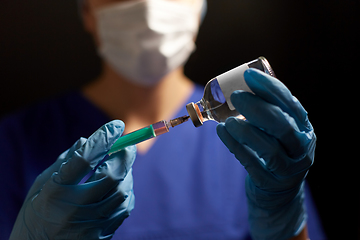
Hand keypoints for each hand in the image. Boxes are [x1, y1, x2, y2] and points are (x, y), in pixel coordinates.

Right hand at [10, 120, 135, 239]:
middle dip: (124, 156)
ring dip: (127, 173)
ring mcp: (89, 225)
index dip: (103, 139)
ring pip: (122, 192)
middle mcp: (73, 209)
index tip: (117, 125)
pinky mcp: (100, 236)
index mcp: (55, 191)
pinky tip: (120, 186)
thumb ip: (66, 161)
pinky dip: (126, 191)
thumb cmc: (37, 211)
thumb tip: (88, 139)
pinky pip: (124, 209)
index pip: (84, 159)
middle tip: (127, 146)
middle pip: (111, 176)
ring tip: (121, 166)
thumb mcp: (43, 183)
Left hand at [217, 69, 314, 239]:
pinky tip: (222, 132)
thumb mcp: (280, 132)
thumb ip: (269, 112)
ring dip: (245, 131)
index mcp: (304, 128)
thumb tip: (243, 85)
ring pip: (269, 149)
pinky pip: (251, 164)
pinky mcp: (270, 183)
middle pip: (283, 126)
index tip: (249, 75)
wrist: (278, 193)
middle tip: (235, 96)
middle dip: (258, 108)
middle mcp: (301, 148)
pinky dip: (235, 146)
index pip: (290, 104)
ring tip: (228, 121)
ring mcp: (288, 169)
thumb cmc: (275, 152)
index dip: (270, 88)